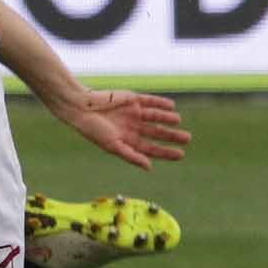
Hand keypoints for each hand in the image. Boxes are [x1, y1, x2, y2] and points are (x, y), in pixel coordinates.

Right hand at [50, 90, 189, 170]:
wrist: (81, 108)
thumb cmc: (93, 130)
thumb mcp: (113, 146)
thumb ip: (131, 156)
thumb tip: (149, 167)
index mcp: (128, 140)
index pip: (152, 148)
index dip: (166, 152)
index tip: (181, 155)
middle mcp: (133, 127)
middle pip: (157, 133)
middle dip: (172, 136)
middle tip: (187, 138)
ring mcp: (133, 113)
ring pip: (156, 117)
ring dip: (168, 119)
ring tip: (177, 121)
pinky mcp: (132, 99)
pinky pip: (150, 101)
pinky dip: (161, 103)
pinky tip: (171, 107)